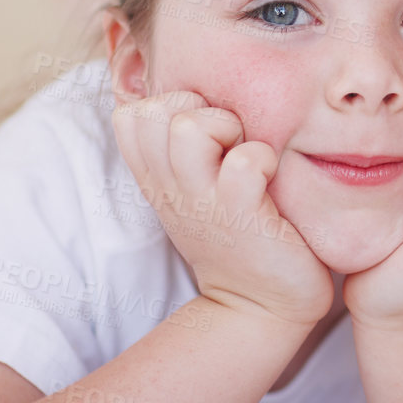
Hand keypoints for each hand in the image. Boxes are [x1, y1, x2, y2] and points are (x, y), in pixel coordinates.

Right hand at [111, 90, 332, 328]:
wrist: (263, 305)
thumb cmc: (238, 234)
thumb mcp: (197, 189)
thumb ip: (185, 147)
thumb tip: (197, 97)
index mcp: (157, 177)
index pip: (131, 114)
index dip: (170, 106)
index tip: (204, 135)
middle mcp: (171, 187)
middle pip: (153, 111)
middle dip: (198, 109)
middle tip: (227, 142)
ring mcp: (203, 201)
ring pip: (188, 126)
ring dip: (226, 128)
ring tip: (245, 157)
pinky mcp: (242, 214)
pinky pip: (244, 161)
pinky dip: (263, 159)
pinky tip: (271, 179)